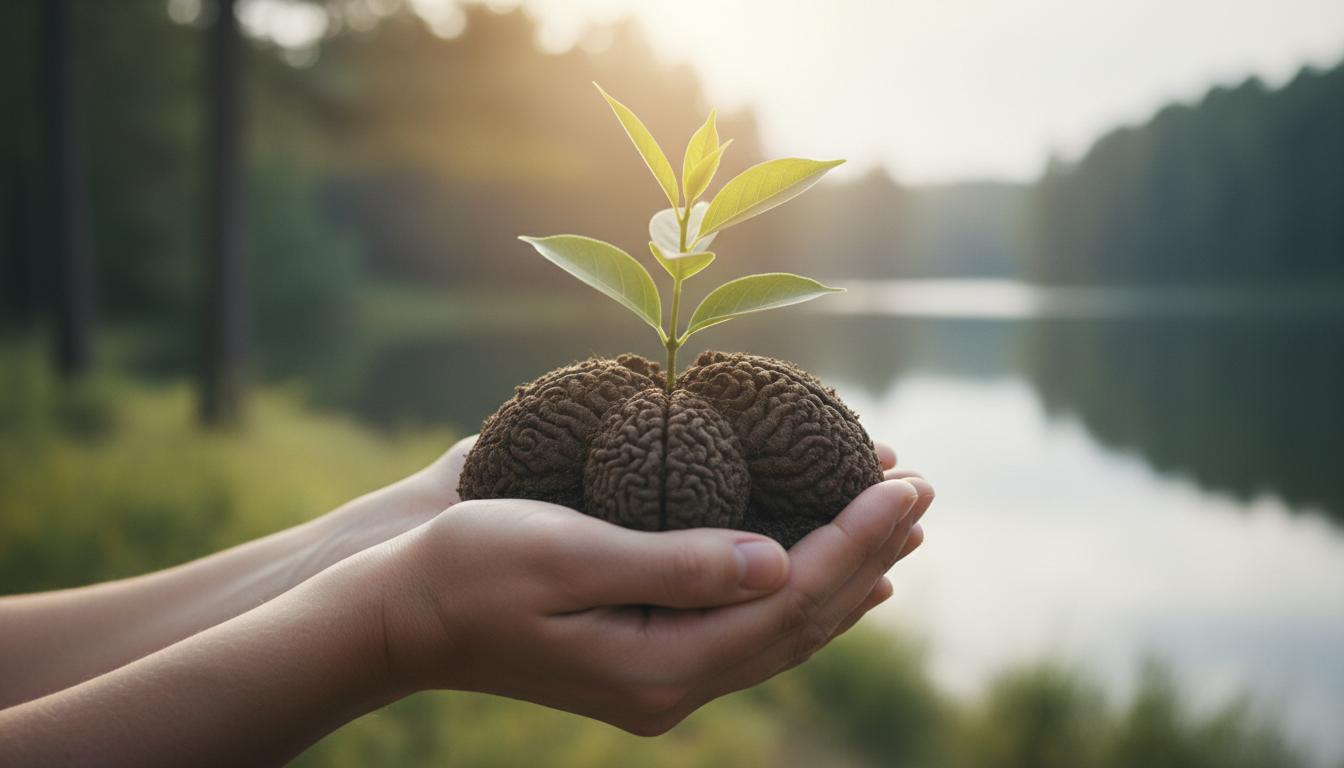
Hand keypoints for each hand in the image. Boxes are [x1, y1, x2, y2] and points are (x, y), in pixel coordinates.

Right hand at [377, 442, 933, 735]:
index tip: (905, 483)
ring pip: (781, 628)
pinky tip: (825, 573)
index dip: (856, 539)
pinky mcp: (644, 656)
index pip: (789, 600)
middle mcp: (671, 684)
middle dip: (869, 552)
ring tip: (899, 528)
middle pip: (800, 619)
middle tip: (925, 492)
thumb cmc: (472, 569)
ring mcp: (659, 676)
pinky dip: (798, 592)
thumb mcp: (569, 555)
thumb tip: (781, 560)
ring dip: (846, 574)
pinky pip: (747, 627)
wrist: (400, 613)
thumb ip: (678, 564)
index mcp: (659, 666)